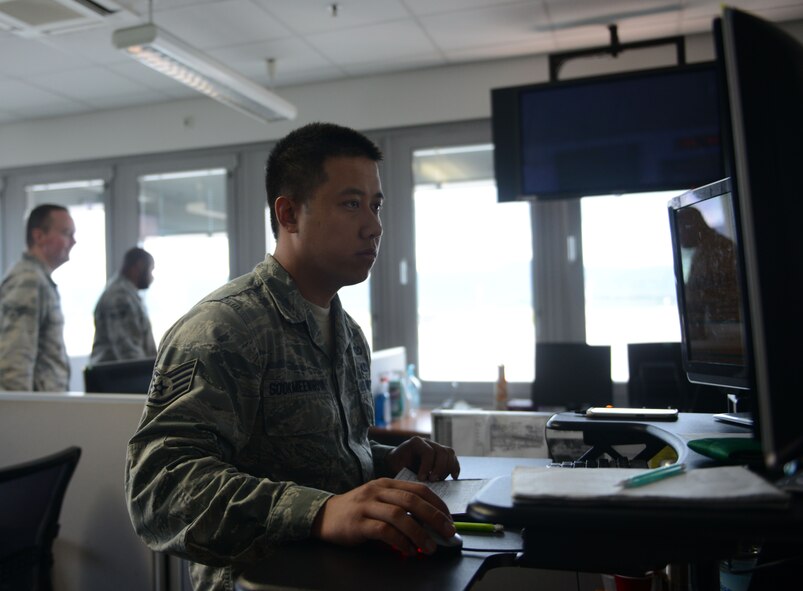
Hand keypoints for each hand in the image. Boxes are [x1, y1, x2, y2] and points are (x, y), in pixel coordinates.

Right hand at [311, 478, 454, 555]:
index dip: (438, 504)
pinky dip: (399, 541)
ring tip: (430, 548)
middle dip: (434, 517)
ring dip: (419, 533)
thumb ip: (400, 508)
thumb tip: (429, 525)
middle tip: (448, 533)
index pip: (419, 489)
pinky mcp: (357, 523)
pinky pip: (383, 531)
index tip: (449, 519)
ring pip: (399, 515)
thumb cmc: (356, 511)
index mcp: (387, 484)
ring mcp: (367, 506)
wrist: (323, 515)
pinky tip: (408, 550)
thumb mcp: (379, 501)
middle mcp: (378, 491)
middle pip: (412, 500)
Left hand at [386, 436, 459, 481]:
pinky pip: (452, 457)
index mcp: (416, 442)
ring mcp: (436, 446)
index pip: (428, 452)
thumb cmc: (397, 464)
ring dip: (448, 468)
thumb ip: (407, 472)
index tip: (422, 479)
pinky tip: (453, 476)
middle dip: (439, 468)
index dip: (427, 466)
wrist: (397, 460)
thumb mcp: (397, 466)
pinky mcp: (441, 454)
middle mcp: (428, 442)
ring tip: (440, 480)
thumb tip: (419, 483)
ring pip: (449, 453)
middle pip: (441, 452)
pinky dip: (455, 466)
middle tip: (433, 480)